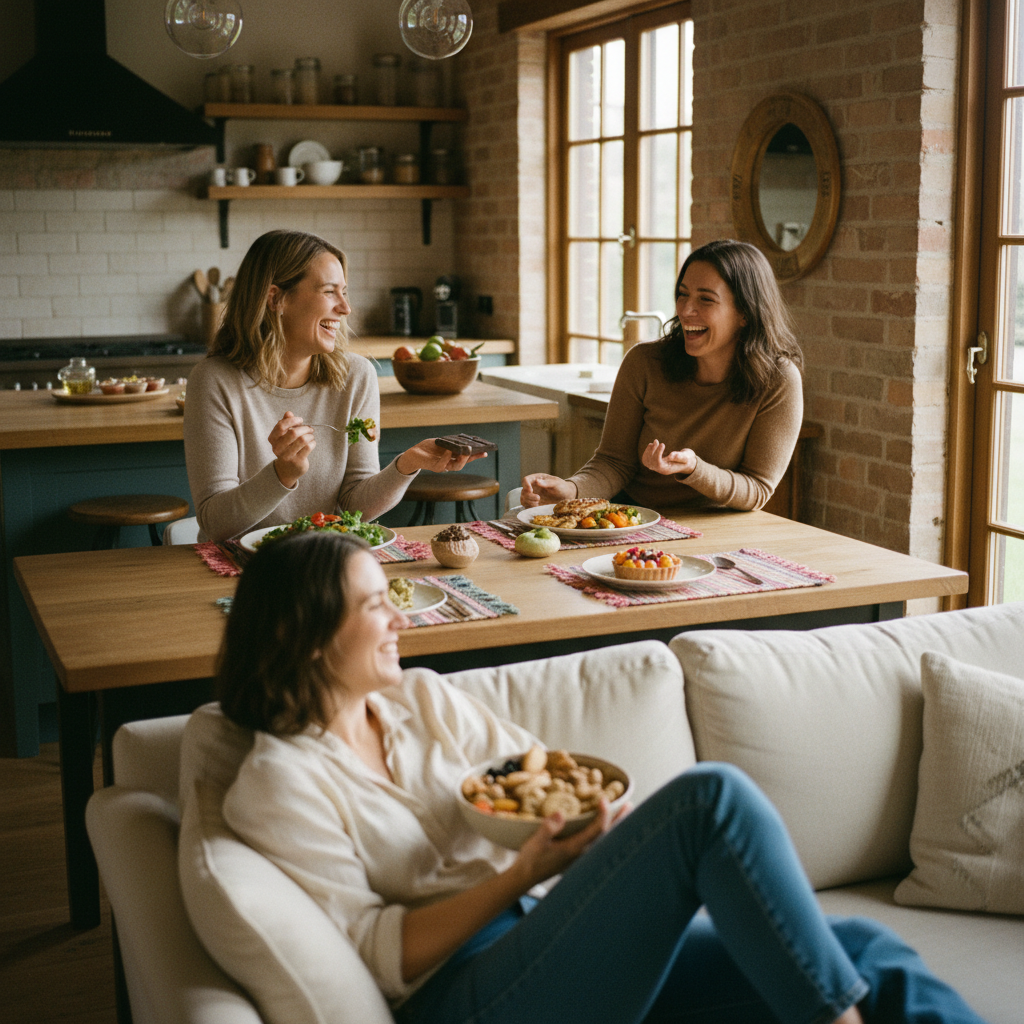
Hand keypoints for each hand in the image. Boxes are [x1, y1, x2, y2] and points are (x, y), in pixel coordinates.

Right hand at [269, 411, 315, 488]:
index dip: (292, 421)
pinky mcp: (297, 461)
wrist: (288, 469)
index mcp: (272, 439)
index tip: (300, 420)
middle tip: (310, 428)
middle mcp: (277, 448)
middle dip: (305, 428)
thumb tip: (288, 413)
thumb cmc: (287, 448)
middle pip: (293, 433)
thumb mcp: (284, 435)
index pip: (281, 426)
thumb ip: (285, 423)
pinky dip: (313, 443)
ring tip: (311, 436)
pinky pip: (308, 447)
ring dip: (310, 435)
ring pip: (302, 440)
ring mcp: (287, 456)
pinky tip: (312, 443)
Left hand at [395, 439, 485, 475]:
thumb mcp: (442, 442)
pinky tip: (448, 451)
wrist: (414, 453)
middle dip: (471, 458)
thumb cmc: (428, 447)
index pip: (467, 458)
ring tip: (465, 451)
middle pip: (464, 463)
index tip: (486, 452)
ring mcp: (443, 466)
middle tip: (478, 451)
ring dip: (462, 459)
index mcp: (453, 457)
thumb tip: (463, 439)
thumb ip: (452, 442)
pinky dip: (446, 458)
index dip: (476, 456)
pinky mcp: (434, 467)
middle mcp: (449, 463)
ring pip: (456, 466)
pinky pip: (442, 464)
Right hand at [513, 799, 627, 887]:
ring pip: (605, 840)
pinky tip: (608, 827)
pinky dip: (607, 833)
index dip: (602, 814)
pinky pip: (599, 843)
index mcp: (574, 848)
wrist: (526, 877)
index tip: (604, 799)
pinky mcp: (579, 858)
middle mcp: (582, 854)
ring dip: (616, 826)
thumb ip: (549, 827)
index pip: (595, 830)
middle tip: (629, 805)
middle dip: (619, 820)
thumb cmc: (531, 858)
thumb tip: (561, 813)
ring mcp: (582, 857)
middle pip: (607, 836)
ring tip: (625, 812)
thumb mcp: (536, 840)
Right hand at [521, 473, 575, 506]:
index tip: (530, 490)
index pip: (525, 480)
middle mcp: (532, 487)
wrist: (566, 497)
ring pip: (523, 499)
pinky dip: (530, 507)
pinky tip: (538, 507)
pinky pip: (527, 506)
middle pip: (523, 491)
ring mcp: (533, 496)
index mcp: (536, 479)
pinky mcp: (535, 504)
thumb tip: (537, 481)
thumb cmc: (561, 487)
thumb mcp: (556, 483)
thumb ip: (547, 482)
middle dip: (528, 496)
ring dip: (528, 502)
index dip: (525, 485)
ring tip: (538, 503)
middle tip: (538, 498)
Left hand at [642, 440, 695, 476]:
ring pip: (646, 461)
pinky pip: (645, 459)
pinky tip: (651, 445)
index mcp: (667, 470)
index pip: (658, 463)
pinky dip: (647, 451)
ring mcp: (656, 467)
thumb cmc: (686, 459)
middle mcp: (660, 470)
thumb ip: (679, 456)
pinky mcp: (653, 463)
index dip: (658, 453)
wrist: (684, 462)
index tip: (662, 444)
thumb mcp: (686, 457)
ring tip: (655, 442)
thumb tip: (670, 455)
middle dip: (652, 451)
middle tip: (656, 440)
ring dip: (648, 450)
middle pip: (651, 462)